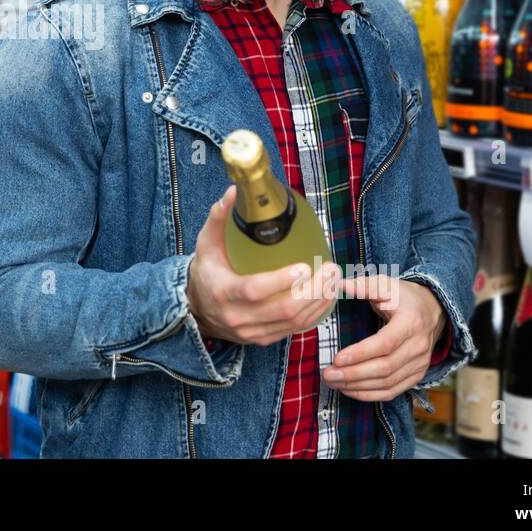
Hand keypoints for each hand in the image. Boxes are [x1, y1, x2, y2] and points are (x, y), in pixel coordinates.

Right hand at [187, 184, 342, 345]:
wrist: (197, 309)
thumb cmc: (207, 270)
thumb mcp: (206, 243)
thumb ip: (220, 217)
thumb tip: (236, 191)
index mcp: (223, 292)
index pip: (254, 290)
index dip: (280, 281)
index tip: (303, 266)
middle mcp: (238, 317)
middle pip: (283, 310)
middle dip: (313, 291)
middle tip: (330, 268)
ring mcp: (252, 332)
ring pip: (294, 322)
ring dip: (320, 302)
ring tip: (334, 279)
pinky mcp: (263, 339)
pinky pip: (294, 330)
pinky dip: (315, 314)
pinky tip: (326, 296)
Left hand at [322, 276, 446, 401]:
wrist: (433, 310)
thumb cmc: (404, 297)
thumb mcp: (387, 285)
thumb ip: (364, 286)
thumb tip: (341, 284)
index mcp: (411, 322)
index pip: (385, 344)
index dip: (361, 353)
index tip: (337, 358)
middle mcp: (418, 346)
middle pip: (385, 368)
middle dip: (354, 374)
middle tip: (328, 374)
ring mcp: (419, 363)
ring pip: (388, 383)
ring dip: (358, 386)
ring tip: (333, 382)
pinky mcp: (417, 375)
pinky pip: (393, 391)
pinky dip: (370, 395)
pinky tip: (350, 390)